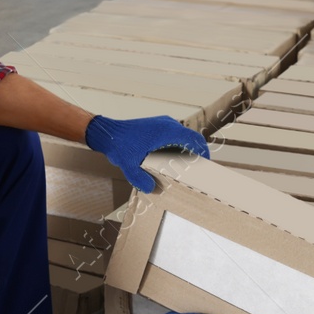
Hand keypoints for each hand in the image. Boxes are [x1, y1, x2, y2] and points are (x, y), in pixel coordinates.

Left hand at [84, 114, 208, 192]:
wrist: (107, 132)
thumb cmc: (119, 144)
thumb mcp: (129, 165)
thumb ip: (140, 178)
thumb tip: (152, 189)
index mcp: (166, 131)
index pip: (194, 139)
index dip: (203, 151)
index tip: (206, 163)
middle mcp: (167, 125)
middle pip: (190, 137)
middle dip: (196, 152)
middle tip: (197, 168)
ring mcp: (162, 124)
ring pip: (182, 136)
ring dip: (186, 149)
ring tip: (185, 166)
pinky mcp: (156, 127)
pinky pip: (173, 136)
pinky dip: (177, 147)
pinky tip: (171, 160)